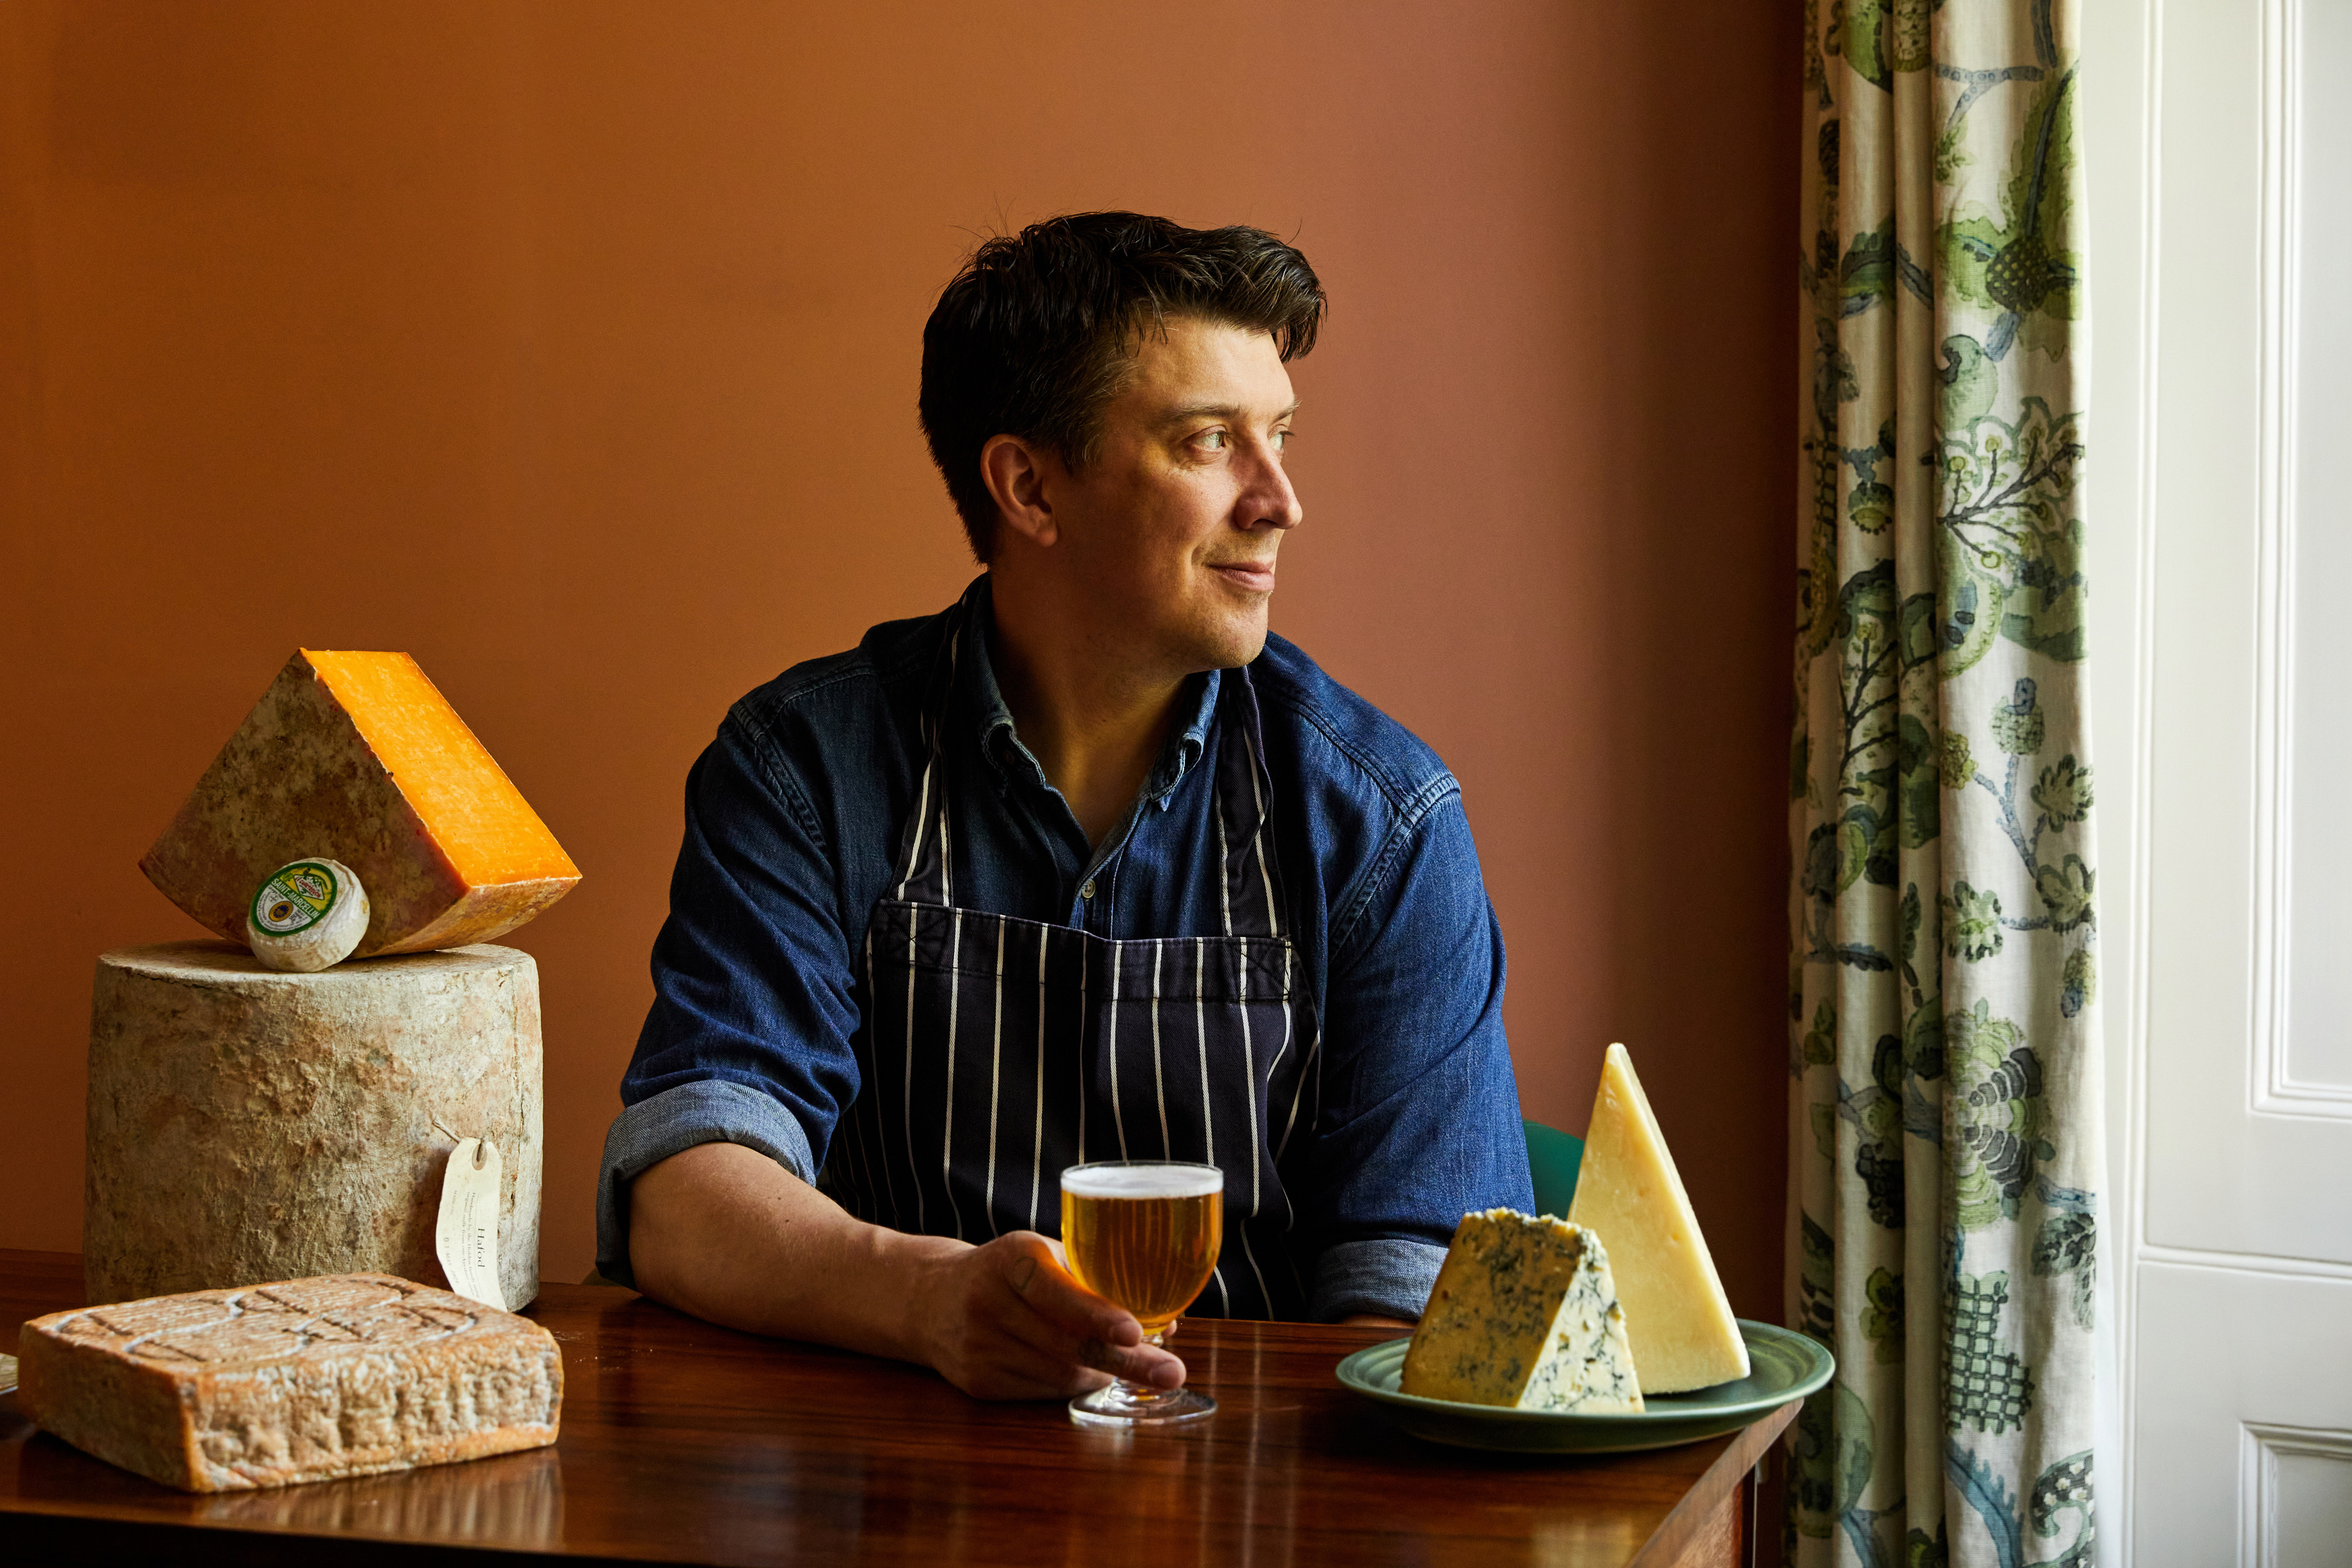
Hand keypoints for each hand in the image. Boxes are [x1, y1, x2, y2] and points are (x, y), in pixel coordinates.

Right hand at [908, 1231, 1186, 1400]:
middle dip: (1127, 1362)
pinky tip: (1083, 1373)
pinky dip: (1072, 1386)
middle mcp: (989, 1301)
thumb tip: (1169, 1322)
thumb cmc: (1007, 1272)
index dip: (1098, 1314)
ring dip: (1103, 1374)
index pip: (1057, 1291)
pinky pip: (1042, 1393)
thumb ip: (1094, 1279)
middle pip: (1067, 1344)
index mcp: (1011, 1258)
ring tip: (1129, 1365)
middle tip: (1172, 1373)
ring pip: (1060, 1374)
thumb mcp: (1041, 1254)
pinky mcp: (977, 1383)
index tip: (1136, 1331)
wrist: (928, 1299)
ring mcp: (979, 1346)